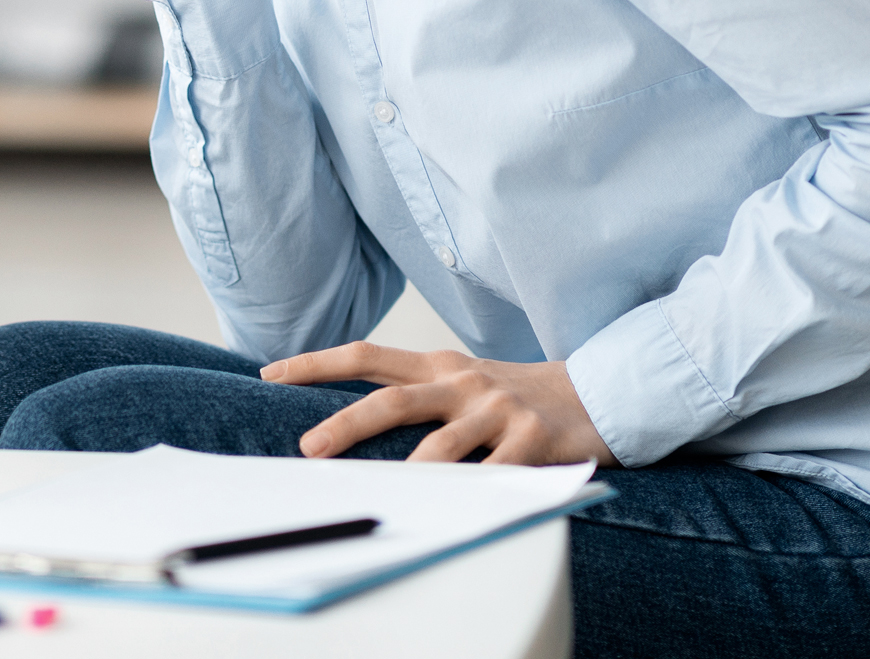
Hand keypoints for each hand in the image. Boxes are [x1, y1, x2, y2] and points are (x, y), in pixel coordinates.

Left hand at [261, 343, 617, 466]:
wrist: (598, 393)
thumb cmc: (515, 397)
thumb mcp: (464, 384)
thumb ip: (417, 396)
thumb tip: (349, 424)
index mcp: (439, 366)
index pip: (366, 357)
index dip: (316, 363)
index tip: (271, 374)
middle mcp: (463, 383)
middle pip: (392, 399)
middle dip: (346, 424)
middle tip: (309, 448)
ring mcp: (497, 410)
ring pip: (441, 445)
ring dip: (409, 472)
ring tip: (384, 494)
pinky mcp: (532, 441)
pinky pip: (495, 475)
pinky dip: (473, 494)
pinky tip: (455, 513)